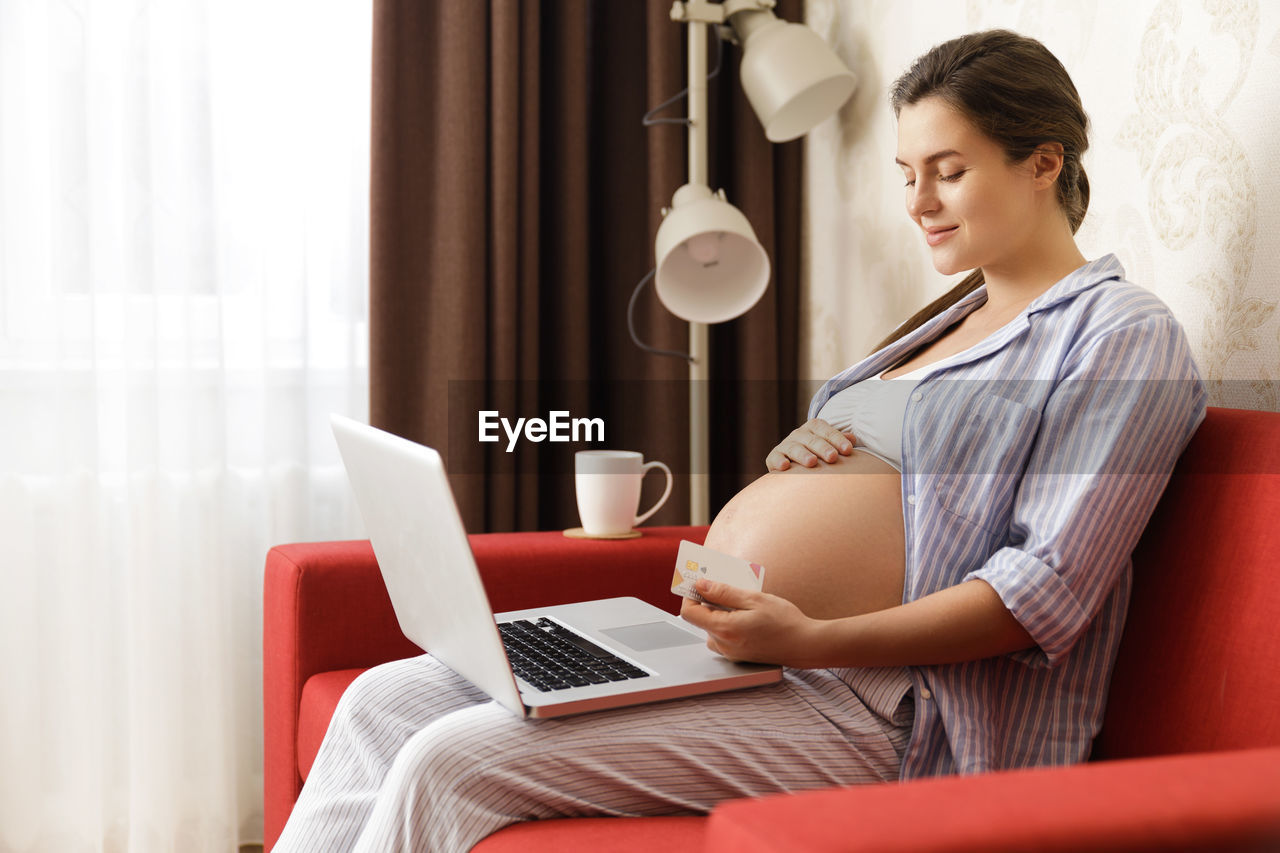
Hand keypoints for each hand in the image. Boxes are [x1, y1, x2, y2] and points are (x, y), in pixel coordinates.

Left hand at [679, 580, 825, 667]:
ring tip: (741, 602)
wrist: (806, 645)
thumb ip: (723, 592)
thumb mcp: (754, 599)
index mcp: (724, 629)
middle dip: (709, 601)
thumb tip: (701, 585)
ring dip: (719, 613)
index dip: (691, 594)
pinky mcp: (739, 656)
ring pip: (711, 628)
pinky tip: (746, 616)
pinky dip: (728, 624)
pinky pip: (723, 637)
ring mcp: (731, 653)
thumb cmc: (785, 622)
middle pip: (701, 619)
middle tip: (725, 586)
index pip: (690, 612)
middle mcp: (724, 645)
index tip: (699, 582)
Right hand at [765, 419, 855, 470]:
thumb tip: (853, 439)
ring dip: (803, 454)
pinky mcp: (774, 457)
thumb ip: (840, 441)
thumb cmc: (817, 454)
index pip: (826, 431)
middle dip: (823, 448)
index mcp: (814, 428)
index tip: (848, 450)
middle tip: (832, 457)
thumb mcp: (829, 445)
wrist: (792, 463)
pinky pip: (775, 458)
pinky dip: (779, 461)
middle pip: (812, 439)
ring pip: (794, 447)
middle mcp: (799, 434)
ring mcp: (786, 445)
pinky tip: (785, 467)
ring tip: (812, 462)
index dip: (837, 439)